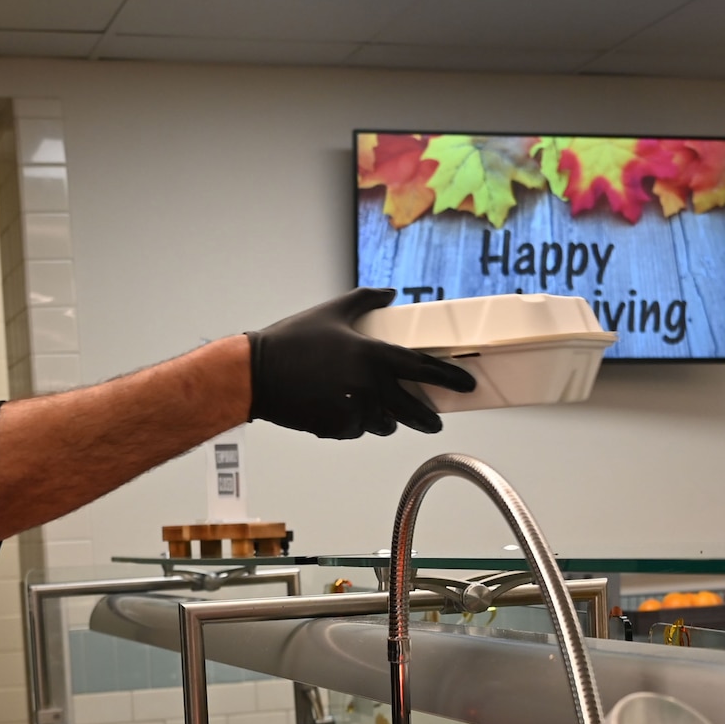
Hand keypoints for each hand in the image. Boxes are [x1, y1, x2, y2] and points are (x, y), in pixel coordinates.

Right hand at [247, 288, 474, 438]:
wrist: (257, 373)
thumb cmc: (293, 341)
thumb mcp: (333, 312)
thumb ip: (366, 300)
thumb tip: (389, 293)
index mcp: (373, 355)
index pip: (424, 369)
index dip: (450, 377)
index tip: (467, 385)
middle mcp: (370, 386)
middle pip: (414, 410)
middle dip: (428, 417)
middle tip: (434, 419)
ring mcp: (354, 410)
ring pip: (386, 424)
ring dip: (387, 420)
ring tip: (376, 409)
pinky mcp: (338, 429)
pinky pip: (359, 430)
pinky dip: (356, 423)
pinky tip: (341, 409)